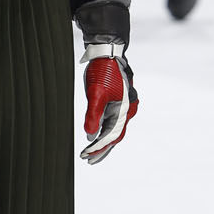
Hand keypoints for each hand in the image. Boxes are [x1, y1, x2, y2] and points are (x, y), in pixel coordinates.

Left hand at [81, 49, 137, 163]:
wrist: (108, 53)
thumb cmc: (103, 71)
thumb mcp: (95, 93)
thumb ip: (93, 115)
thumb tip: (89, 136)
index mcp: (124, 109)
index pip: (111, 135)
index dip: (98, 147)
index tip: (86, 156)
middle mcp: (127, 110)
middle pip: (114, 136)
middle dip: (102, 149)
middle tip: (88, 160)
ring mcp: (123, 106)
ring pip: (113, 129)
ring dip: (102, 142)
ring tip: (91, 153)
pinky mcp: (117, 102)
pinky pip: (112, 121)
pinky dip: (103, 131)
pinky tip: (96, 136)